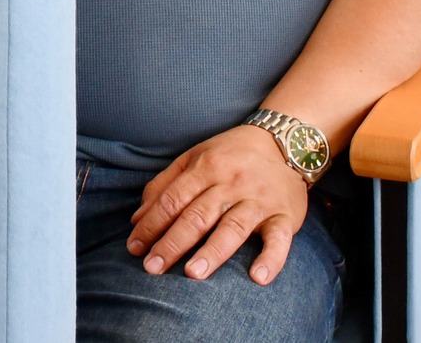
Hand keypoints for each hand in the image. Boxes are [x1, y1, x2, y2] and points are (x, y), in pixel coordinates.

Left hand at [126, 123, 308, 283]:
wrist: (284, 142)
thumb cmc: (230, 155)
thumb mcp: (194, 158)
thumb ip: (164, 185)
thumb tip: (137, 220)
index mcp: (206, 167)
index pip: (173, 199)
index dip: (151, 224)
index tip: (134, 248)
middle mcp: (231, 183)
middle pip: (198, 216)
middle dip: (173, 242)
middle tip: (152, 267)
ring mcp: (259, 200)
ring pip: (233, 227)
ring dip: (213, 251)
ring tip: (192, 273)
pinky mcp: (285, 215)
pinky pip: (279, 238)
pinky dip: (271, 258)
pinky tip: (257, 278)